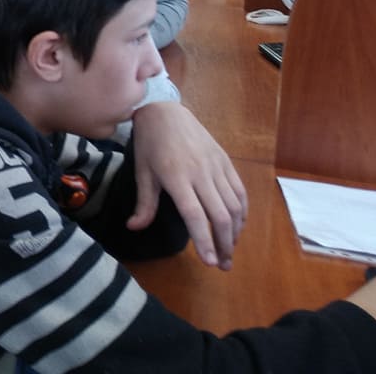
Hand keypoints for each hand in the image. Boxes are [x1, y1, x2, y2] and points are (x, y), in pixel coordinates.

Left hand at [128, 101, 247, 269]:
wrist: (166, 111)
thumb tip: (134, 228)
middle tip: (222, 265)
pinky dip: (242, 212)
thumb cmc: (150, 144)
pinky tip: (237, 226)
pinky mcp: (226, 161)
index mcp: (176, 177)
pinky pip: (239, 191)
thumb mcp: (142, 172)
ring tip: (229, 250)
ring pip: (234, 206)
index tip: (210, 262)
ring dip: (235, 232)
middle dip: (224, 244)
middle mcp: (200, 173)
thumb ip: (144, 203)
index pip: (195, 215)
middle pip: (220, 215)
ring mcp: (216, 166)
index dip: (204, 240)